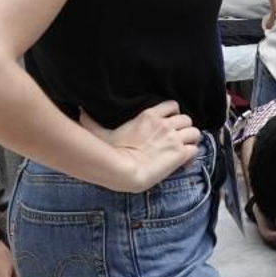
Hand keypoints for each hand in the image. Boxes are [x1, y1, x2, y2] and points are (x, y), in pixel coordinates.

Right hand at [85, 101, 200, 191]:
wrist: (124, 170)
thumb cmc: (111, 152)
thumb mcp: (99, 132)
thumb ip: (91, 120)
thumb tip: (79, 110)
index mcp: (149, 115)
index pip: (173, 105)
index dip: (174, 114)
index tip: (170, 123)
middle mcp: (165, 124)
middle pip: (187, 119)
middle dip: (184, 128)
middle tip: (178, 139)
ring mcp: (174, 139)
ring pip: (195, 132)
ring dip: (191, 141)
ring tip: (184, 149)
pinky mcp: (180, 154)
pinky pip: (195, 150)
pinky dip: (192, 156)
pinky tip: (185, 163)